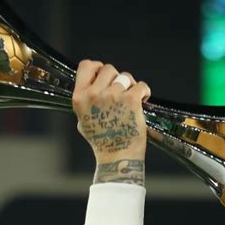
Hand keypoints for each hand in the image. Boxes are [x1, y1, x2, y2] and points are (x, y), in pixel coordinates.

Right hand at [72, 60, 150, 184]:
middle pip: (108, 69)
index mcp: (80, 98)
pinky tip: (142, 101)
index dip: (97, 68)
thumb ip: (86, 103)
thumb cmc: (102, 143)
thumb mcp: (83, 122)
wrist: (117, 158)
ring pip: (125, 76)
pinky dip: (144, 92)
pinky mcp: (131, 100)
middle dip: (116, 79)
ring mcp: (113, 96)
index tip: (105, 77)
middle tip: (121, 94)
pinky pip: (140, 86)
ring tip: (131, 101)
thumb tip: (91, 89)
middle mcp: (94, 94)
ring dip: (130, 86)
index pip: (86, 66)